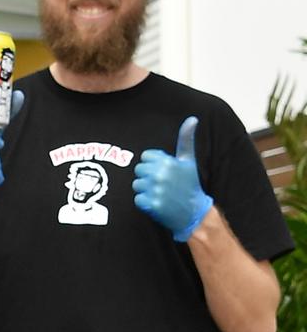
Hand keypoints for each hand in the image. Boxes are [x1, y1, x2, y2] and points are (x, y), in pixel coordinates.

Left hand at [132, 116, 212, 241]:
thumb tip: (192, 118)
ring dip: (146, 189)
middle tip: (162, 184)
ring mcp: (155, 190)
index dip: (153, 164)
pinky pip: (137, 198)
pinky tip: (157, 202)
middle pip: (139, 169)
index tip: (165, 171)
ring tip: (161, 193)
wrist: (193, 213)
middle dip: (148, 176)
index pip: (145, 157)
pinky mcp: (151, 204)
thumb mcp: (188, 161)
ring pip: (136, 184)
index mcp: (168, 162)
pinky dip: (145, 202)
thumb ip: (186, 139)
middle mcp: (161, 175)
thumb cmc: (189, 184)